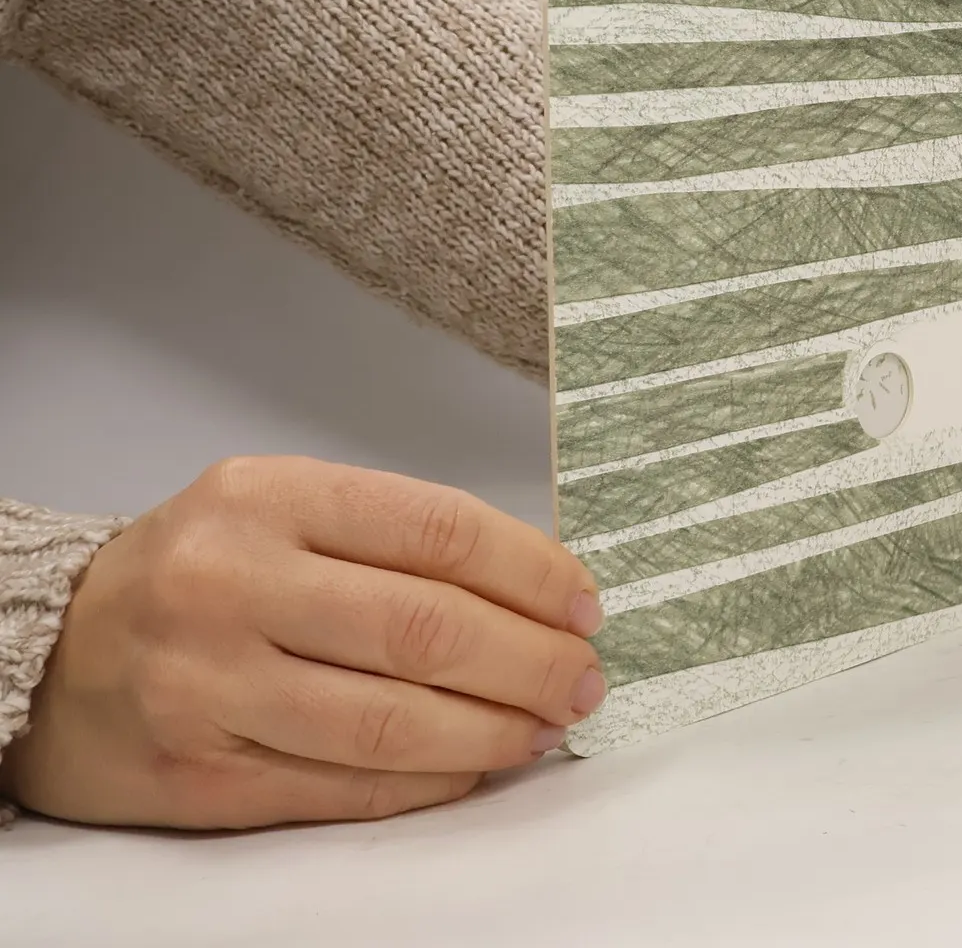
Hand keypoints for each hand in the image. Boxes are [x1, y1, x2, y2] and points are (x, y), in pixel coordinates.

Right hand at [0, 456, 604, 828]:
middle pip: (423, 630)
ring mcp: (212, 687)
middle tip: (584, 677)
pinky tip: (473, 767)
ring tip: (546, 726)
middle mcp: (236, 585)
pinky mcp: (199, 777)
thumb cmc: (195, 571)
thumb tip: (532, 587)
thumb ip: (391, 538)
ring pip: (388, 721)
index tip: (584, 603)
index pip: (436, 531)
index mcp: (270, 498)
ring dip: (491, 731)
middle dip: (528, 660)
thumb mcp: (281, 509)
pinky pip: (339, 787)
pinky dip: (424, 782)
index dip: (530, 572)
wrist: (49, 649)